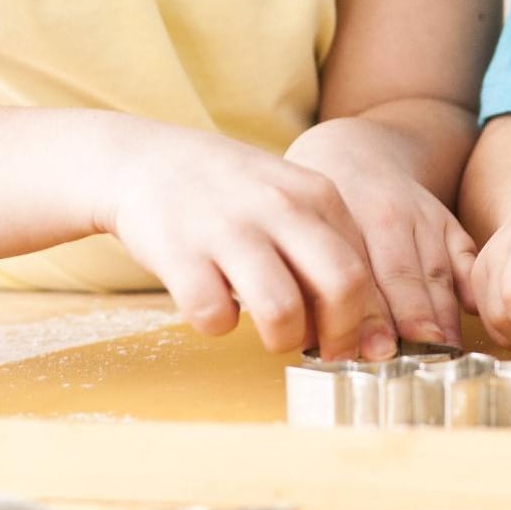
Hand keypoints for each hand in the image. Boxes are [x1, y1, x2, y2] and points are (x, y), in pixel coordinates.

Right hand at [102, 122, 396, 361]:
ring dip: (282, 340)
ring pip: (282, 312)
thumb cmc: (229, 194)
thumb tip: (365, 320)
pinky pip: (214, 317)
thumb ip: (327, 246)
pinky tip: (214, 306)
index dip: (366, 321)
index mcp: (315, 194)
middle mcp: (279, 206)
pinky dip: (218, 326)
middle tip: (321, 349)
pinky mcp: (179, 253)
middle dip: (339, 335)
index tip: (357, 345)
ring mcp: (229, 228)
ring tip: (270, 332)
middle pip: (342, 287)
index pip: (366, 270)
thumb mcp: (289, 198)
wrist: (144, 160)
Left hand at [285, 118, 478, 346]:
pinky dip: (470, 285)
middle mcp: (386, 215)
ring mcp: (421, 217)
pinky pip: (464, 256)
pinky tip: (473, 314)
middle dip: (410, 324)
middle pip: (402, 278)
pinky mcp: (446, 222)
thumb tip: (308, 332)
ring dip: (440, 316)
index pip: (357, 277)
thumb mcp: (296, 227)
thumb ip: (302, 274)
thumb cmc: (315, 205)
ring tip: (442, 354)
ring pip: (435, 272)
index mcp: (343, 217)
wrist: (356, 150)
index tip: (374, 354)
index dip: (367, 319)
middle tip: (412, 363)